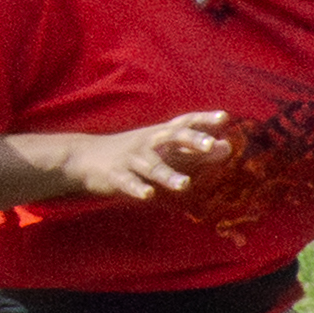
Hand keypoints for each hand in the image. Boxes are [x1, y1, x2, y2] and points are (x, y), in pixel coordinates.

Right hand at [44, 111, 232, 200]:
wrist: (84, 159)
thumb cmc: (134, 155)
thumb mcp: (164, 149)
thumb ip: (195, 151)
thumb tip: (229, 147)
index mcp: (161, 134)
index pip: (186, 123)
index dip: (204, 120)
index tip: (224, 117)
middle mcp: (149, 143)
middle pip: (172, 137)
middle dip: (191, 140)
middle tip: (211, 145)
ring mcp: (131, 159)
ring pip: (152, 166)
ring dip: (169, 175)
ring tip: (185, 184)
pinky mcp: (115, 176)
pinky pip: (128, 182)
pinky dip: (137, 188)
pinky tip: (148, 195)